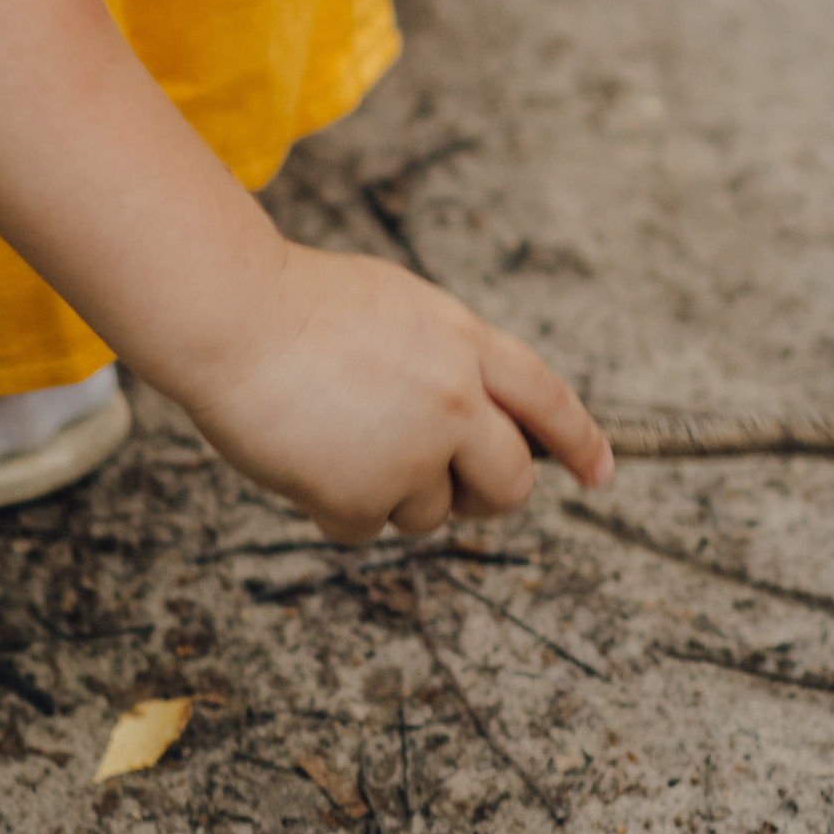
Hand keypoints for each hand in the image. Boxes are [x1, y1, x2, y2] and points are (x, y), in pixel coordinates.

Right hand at [186, 241, 613, 542]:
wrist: (233, 316)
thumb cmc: (299, 304)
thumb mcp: (402, 309)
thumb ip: (449, 358)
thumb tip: (479, 411)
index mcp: (467, 343)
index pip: (549, 399)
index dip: (580, 440)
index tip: (600, 471)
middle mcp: (456, 401)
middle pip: (510, 483)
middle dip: (490, 496)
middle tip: (457, 491)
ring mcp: (412, 452)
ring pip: (430, 513)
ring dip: (391, 493)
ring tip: (337, 435)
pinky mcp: (362, 496)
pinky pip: (365, 528)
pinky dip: (335, 507)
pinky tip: (306, 456)